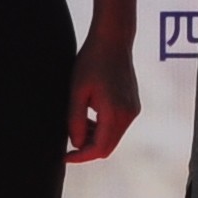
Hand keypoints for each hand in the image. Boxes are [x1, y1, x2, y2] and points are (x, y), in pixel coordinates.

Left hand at [66, 28, 141, 163]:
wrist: (112, 40)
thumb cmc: (91, 62)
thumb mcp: (77, 92)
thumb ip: (75, 120)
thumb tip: (76, 143)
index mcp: (114, 113)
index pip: (98, 149)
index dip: (80, 156)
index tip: (64, 156)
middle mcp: (128, 115)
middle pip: (107, 147)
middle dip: (87, 149)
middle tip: (68, 143)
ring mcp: (133, 110)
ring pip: (113, 138)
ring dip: (95, 139)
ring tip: (78, 126)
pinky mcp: (133, 105)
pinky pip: (118, 126)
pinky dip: (103, 129)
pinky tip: (90, 117)